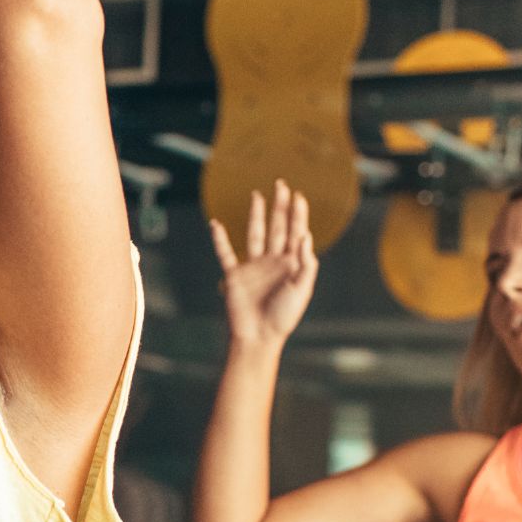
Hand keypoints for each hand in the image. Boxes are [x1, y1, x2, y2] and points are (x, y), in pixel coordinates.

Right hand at [210, 179, 317, 351]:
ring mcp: (253, 267)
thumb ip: (304, 263)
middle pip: (277, 227)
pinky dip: (220, 239)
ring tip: (258, 195)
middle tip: (282, 184)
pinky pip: (226, 253)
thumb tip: (305, 236)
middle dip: (280, 206)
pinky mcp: (235, 275)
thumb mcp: (301, 289)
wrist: (258, 336)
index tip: (298, 195)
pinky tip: (216, 224)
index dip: (298, 213)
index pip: (296, 232)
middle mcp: (273, 261)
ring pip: (255, 234)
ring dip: (257, 215)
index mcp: (291, 264)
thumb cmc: (283, 317)